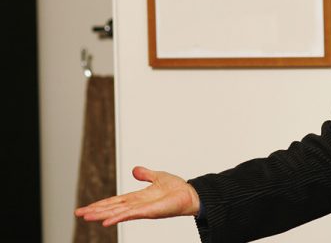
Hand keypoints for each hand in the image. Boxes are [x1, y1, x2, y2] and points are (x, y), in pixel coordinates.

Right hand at [74, 166, 199, 226]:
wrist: (190, 194)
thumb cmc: (176, 188)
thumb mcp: (157, 177)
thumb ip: (145, 174)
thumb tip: (134, 170)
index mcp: (137, 197)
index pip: (114, 201)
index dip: (100, 204)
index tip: (86, 208)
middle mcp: (136, 204)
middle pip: (112, 208)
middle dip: (95, 211)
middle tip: (78, 214)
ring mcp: (141, 209)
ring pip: (117, 212)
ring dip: (101, 215)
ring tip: (86, 217)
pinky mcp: (148, 212)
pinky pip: (130, 215)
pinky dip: (118, 218)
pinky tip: (106, 222)